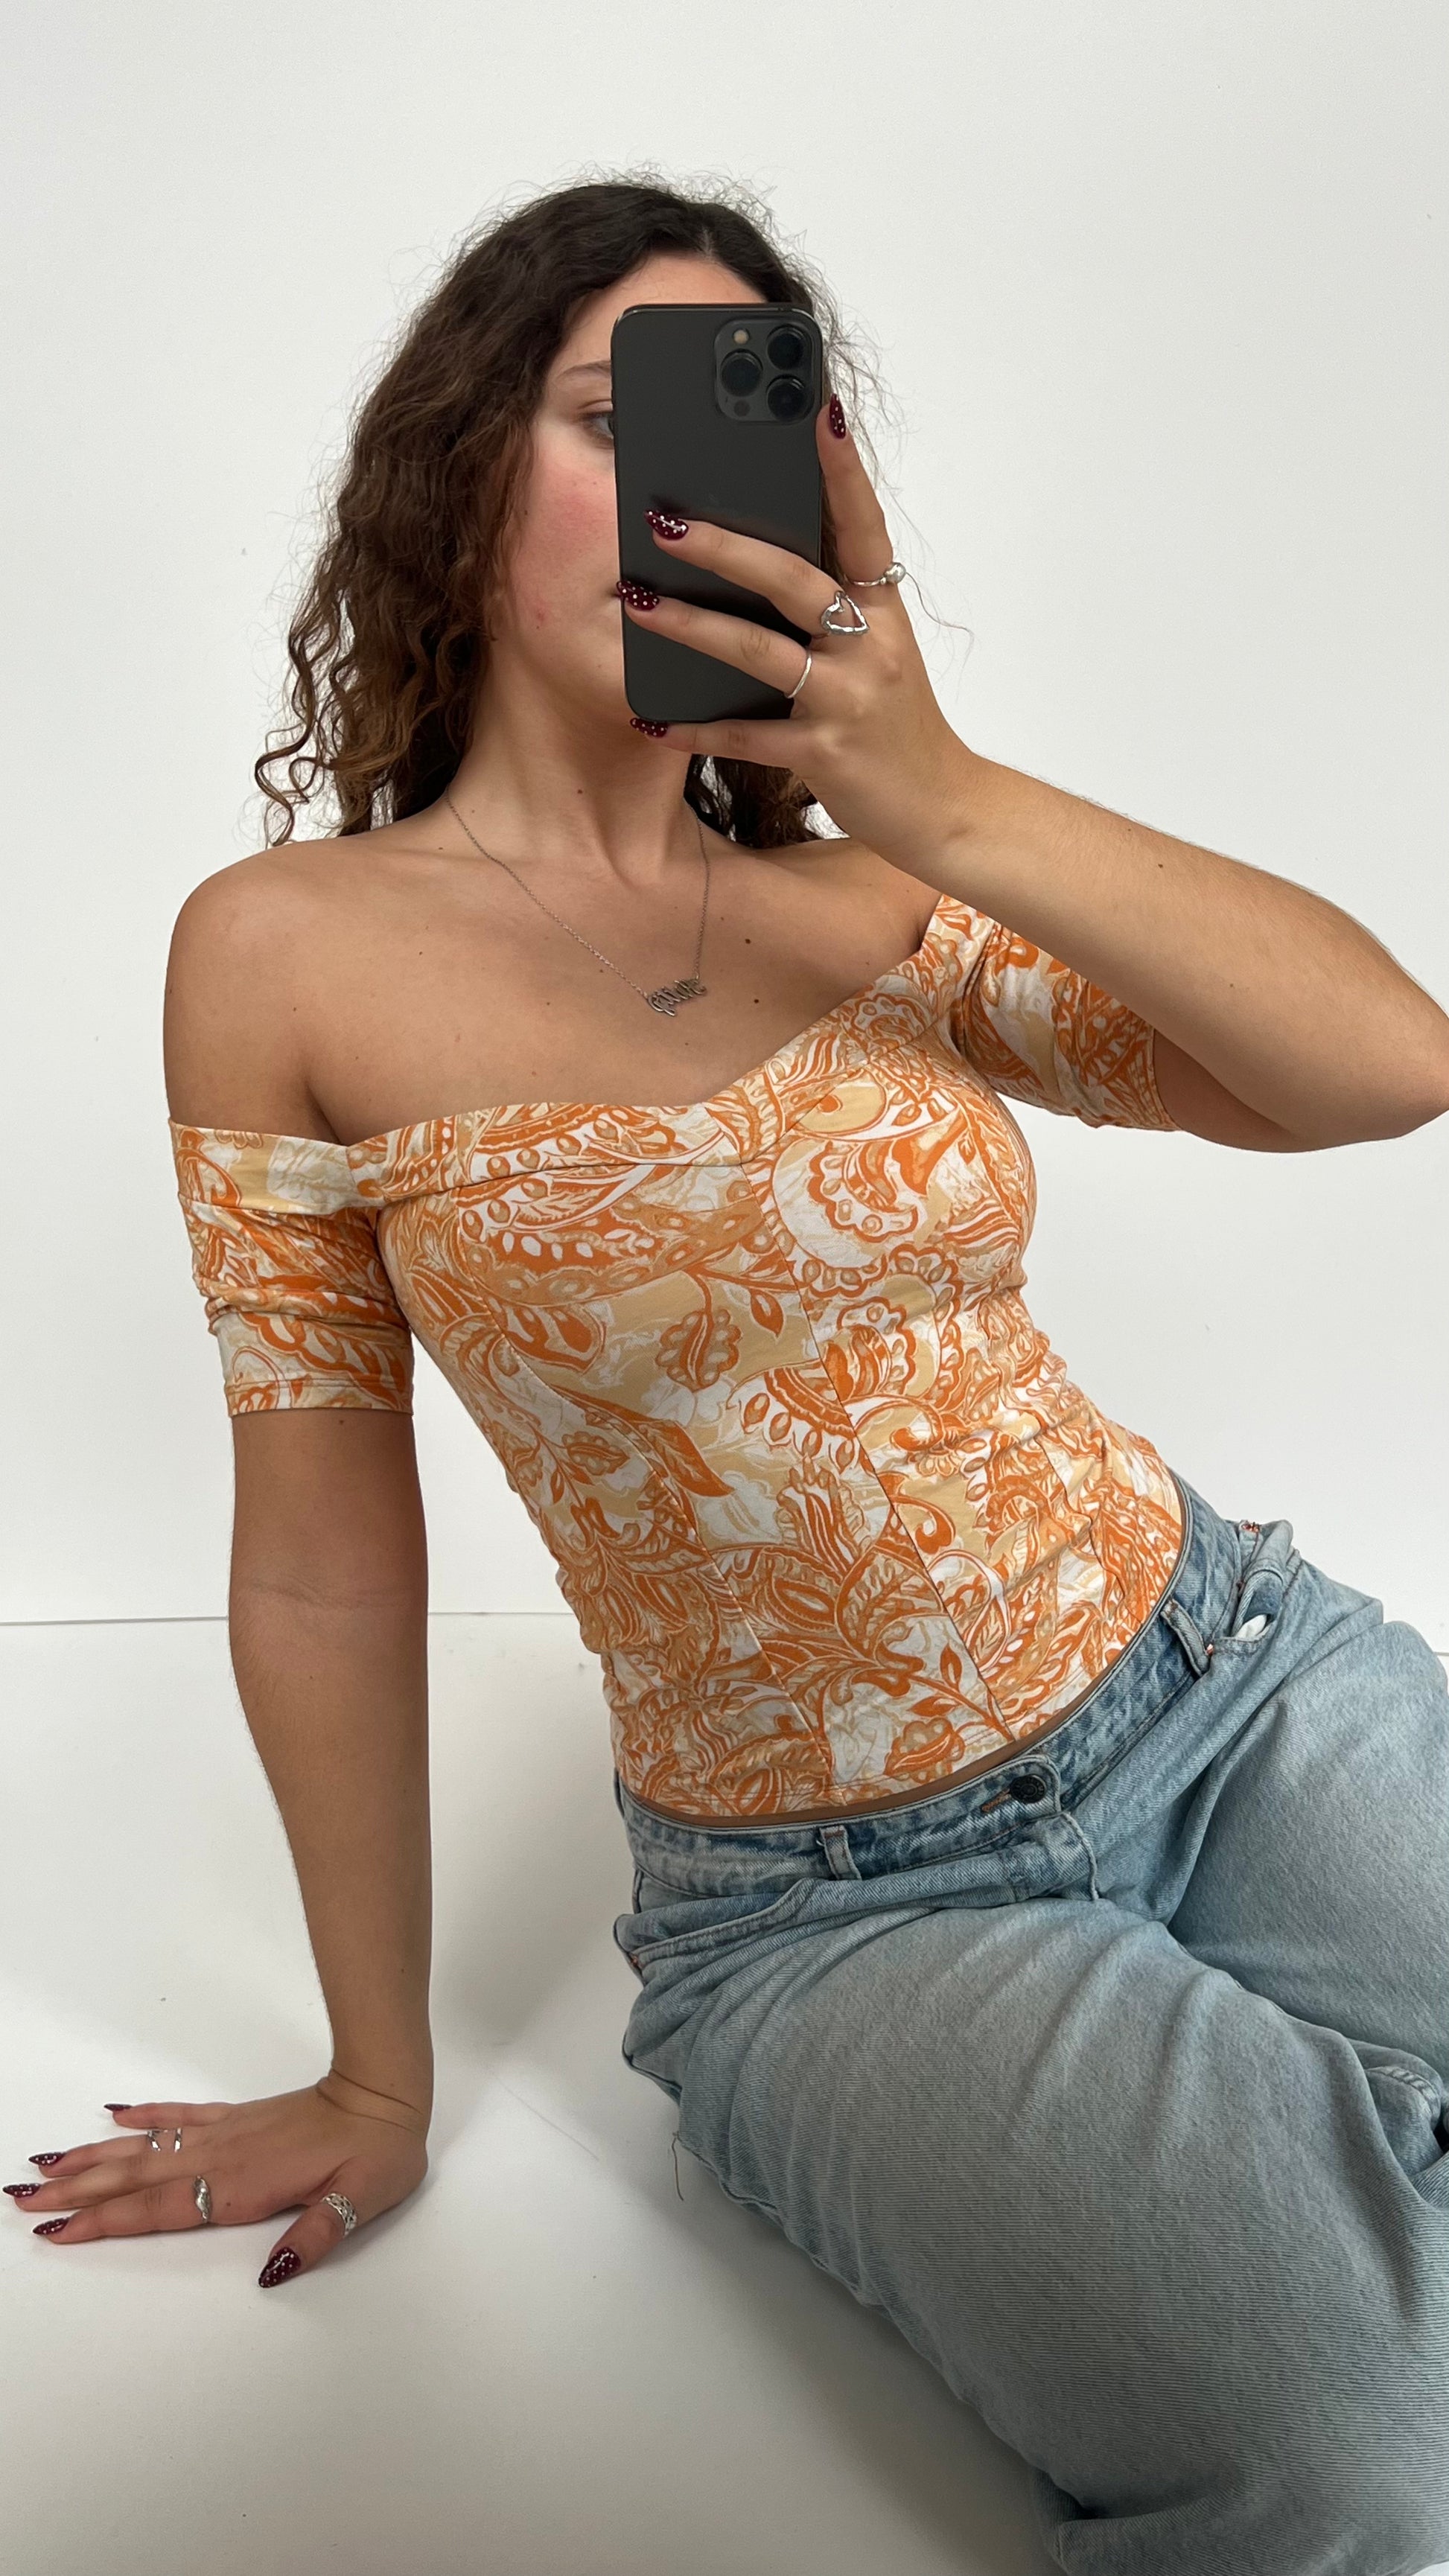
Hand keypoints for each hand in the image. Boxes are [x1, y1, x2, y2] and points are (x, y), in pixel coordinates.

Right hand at [7, 2077, 428, 2286]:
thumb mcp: (359, 2202)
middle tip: (22, 2197)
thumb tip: (273, 2274)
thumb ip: (314, 2237)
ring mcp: (227, 2133)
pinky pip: (181, 2114)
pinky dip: (145, 2113)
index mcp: (244, 2185)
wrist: (387, 2093)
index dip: (107, 2220)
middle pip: (136, 2177)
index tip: (59, 2229)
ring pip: (147, 2147)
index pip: (161, 2209)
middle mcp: (223, 2157)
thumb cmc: (377, 2152)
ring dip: (95, 2156)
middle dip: (78, 2191)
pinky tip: (113, 2113)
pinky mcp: (238, 2117)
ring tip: (46, 2163)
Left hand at [623, 399, 975, 874]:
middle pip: (791, 579)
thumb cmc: (895, 719)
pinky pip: (748, 736)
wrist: (942, 806)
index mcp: (883, 607)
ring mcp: (850, 698)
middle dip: (724, 546)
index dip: (841, 467)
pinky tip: (652, 720)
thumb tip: (751, 552)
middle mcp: (871, 643)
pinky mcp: (827, 753)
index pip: (862, 523)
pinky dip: (697, 728)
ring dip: (693, 626)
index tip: (816, 407)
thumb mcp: (875, 648)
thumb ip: (829, 602)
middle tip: (661, 521)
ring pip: (761, 652)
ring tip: (636, 601)